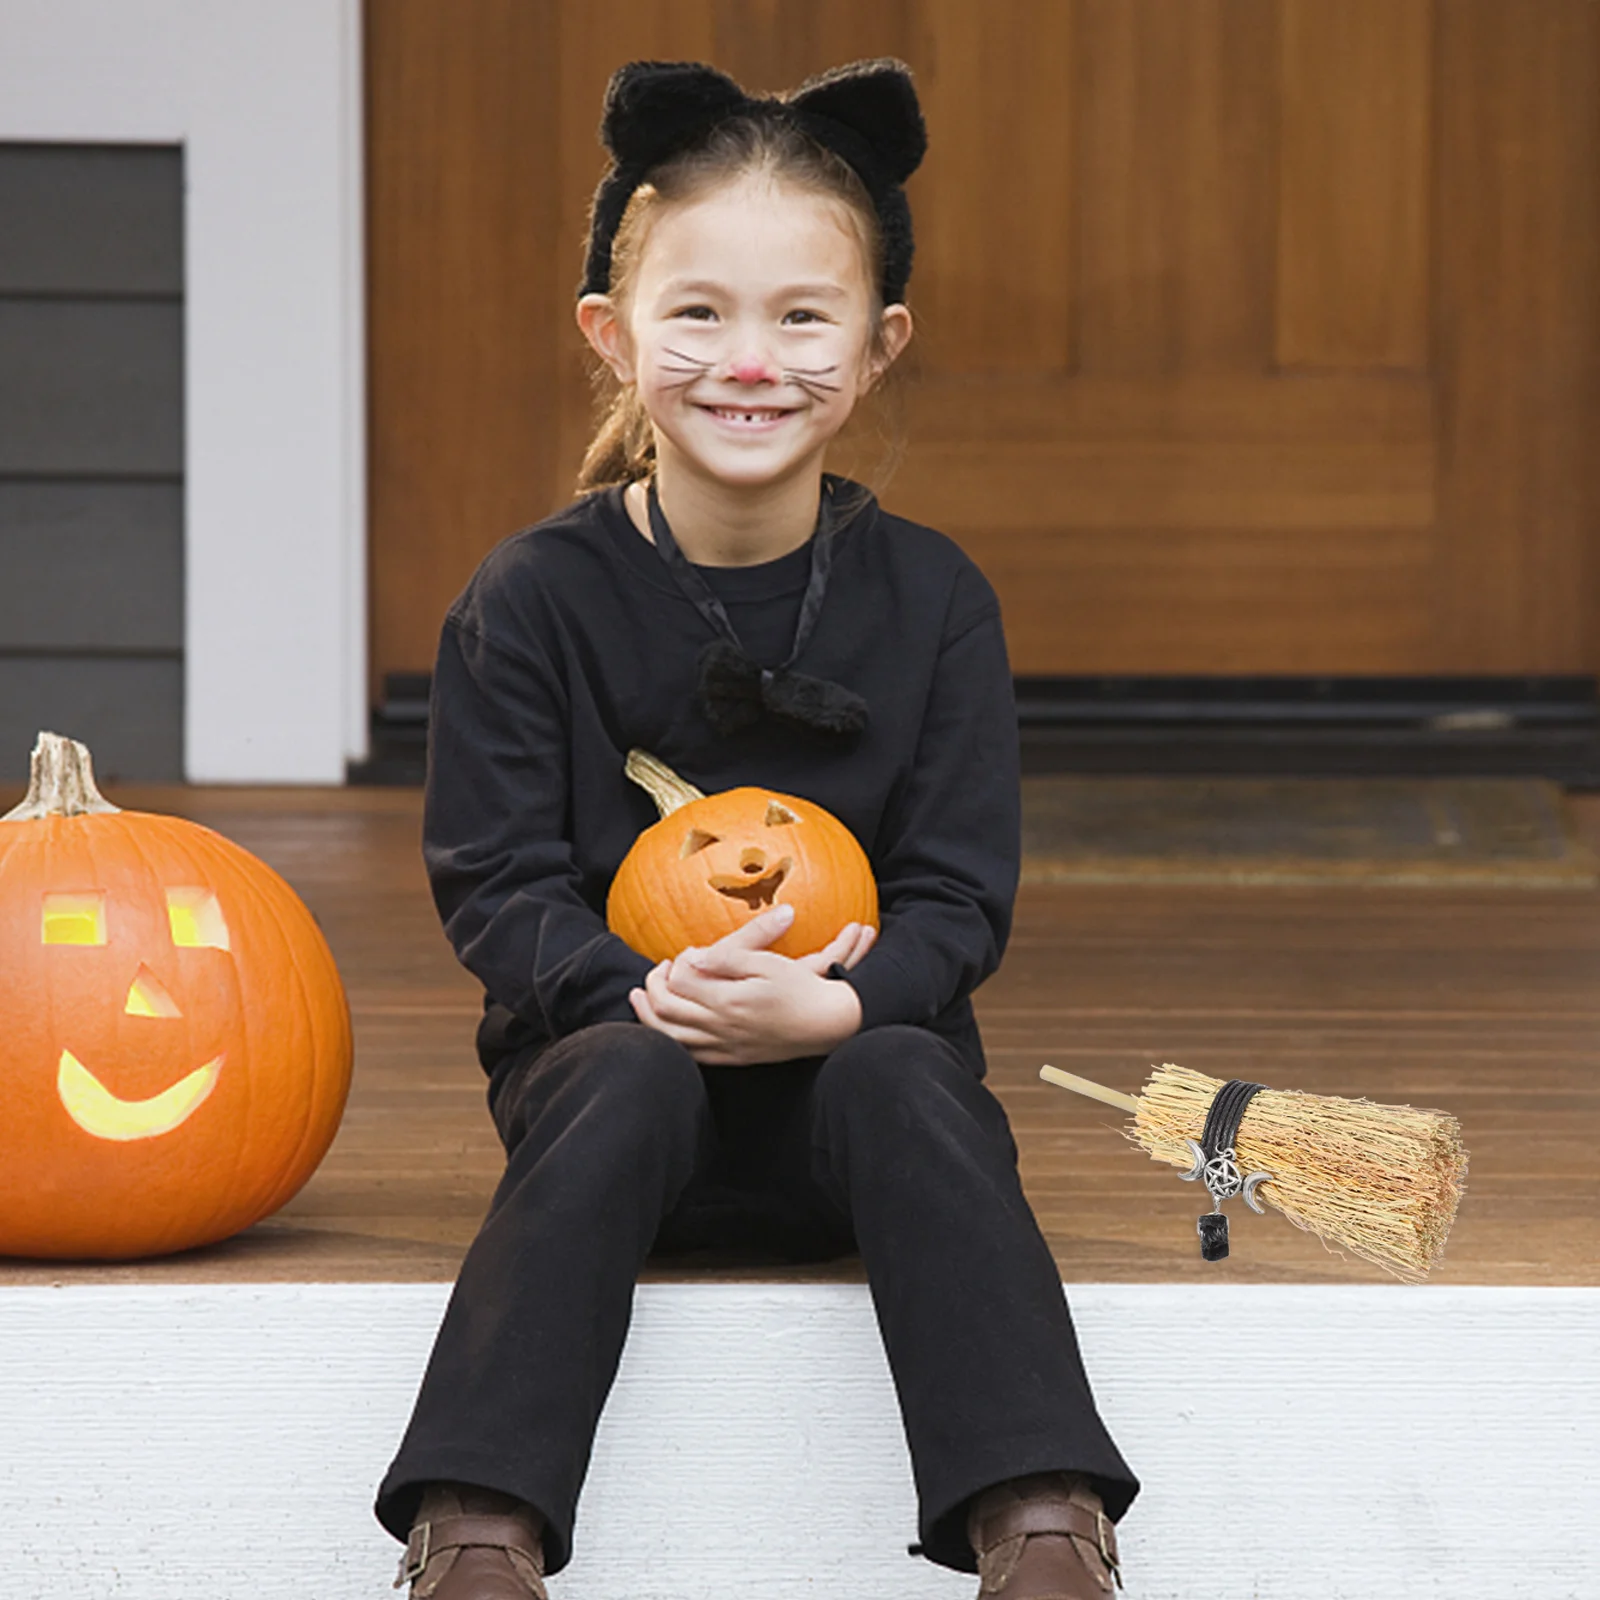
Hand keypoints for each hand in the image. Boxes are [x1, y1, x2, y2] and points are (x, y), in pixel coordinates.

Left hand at [628, 904, 874, 1064]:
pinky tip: (669, 1029)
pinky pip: (693, 1055)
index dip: (673, 967)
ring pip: (673, 1038)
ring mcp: (727, 1047)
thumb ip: (729, 958)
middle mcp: (722, 1027)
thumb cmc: (800, 988)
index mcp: (729, 1001)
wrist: (827, 1024)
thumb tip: (694, 957)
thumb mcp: (768, 962)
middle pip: (667, 1012)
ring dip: (650, 1018)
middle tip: (653, 974)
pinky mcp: (735, 1058)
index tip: (679, 956)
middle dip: (651, 991)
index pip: (680, 984)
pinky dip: (672, 1042)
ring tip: (640, 1000)